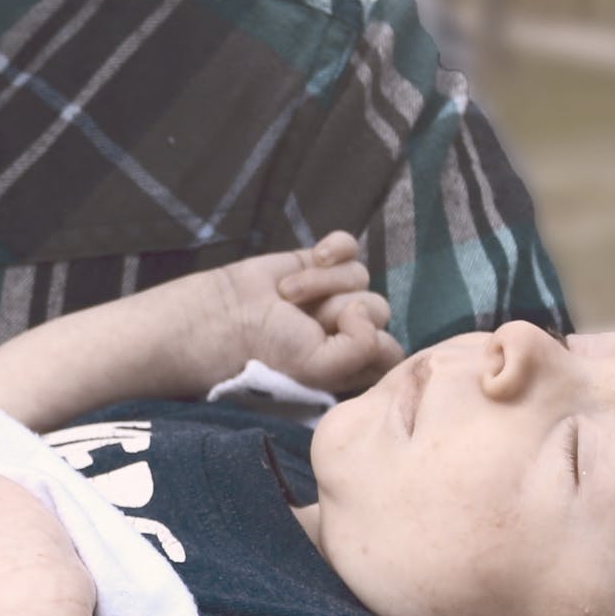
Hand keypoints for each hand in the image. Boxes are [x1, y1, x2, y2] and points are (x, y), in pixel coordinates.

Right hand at [210, 230, 401, 396]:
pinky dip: (336, 248)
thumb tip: (364, 308)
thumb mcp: (321, 368)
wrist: (221, 318)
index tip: (333, 343)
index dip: (371, 342)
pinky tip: (315, 257)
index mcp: (352, 363)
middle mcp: (349, 327)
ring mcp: (335, 292)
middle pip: (379, 309)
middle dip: (339, 312)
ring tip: (286, 295)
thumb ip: (364, 348)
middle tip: (302, 321)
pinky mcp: (318, 261)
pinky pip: (350, 247)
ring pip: (360, 277)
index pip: (393, 350)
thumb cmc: (267, 352)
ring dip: (321, 283)